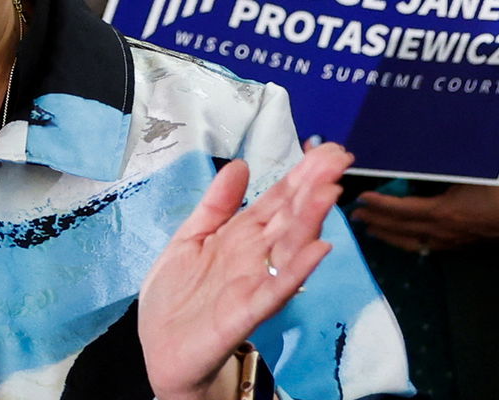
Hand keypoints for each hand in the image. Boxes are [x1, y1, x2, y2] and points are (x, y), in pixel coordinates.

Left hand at [139, 144, 350, 399]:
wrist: (160, 349)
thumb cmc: (176, 296)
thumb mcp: (188, 238)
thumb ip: (216, 205)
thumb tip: (241, 165)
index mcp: (241, 235)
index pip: (277, 199)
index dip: (299, 174)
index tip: (325, 149)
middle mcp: (255, 255)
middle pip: (289, 215)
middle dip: (312, 185)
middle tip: (338, 157)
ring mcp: (254, 282)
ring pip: (288, 245)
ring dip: (310, 218)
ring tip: (329, 190)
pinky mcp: (247, 310)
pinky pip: (276, 287)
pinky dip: (297, 268)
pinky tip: (317, 248)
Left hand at [351, 180, 498, 251]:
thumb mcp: (468, 176)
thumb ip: (439, 174)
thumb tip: (414, 164)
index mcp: (442, 213)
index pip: (402, 210)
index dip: (380, 205)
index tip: (363, 198)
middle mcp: (441, 232)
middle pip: (400, 228)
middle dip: (376, 221)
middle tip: (356, 215)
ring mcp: (448, 243)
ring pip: (409, 241)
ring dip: (386, 234)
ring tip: (369, 228)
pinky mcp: (455, 248)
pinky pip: (422, 247)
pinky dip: (404, 242)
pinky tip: (396, 239)